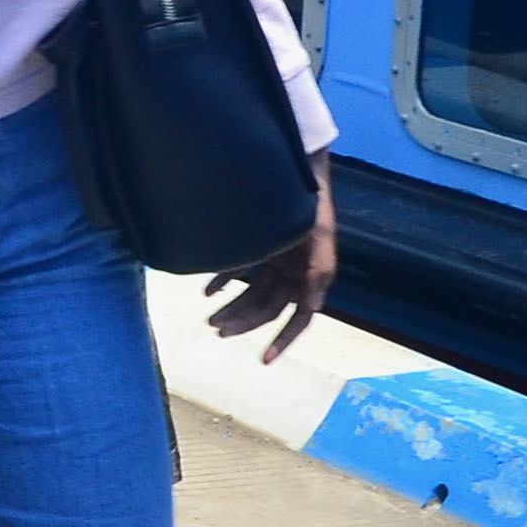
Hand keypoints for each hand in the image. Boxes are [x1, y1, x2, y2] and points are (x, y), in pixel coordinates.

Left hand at [203, 163, 337, 361]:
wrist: (298, 167)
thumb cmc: (310, 202)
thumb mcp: (319, 237)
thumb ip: (318, 273)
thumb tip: (312, 308)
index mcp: (311, 275)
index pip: (299, 318)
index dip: (283, 340)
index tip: (264, 359)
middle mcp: (293, 272)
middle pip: (268, 307)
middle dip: (244, 321)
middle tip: (217, 330)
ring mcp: (275, 260)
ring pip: (252, 293)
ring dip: (233, 307)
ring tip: (210, 319)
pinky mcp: (259, 247)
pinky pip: (240, 271)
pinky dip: (224, 281)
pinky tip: (207, 291)